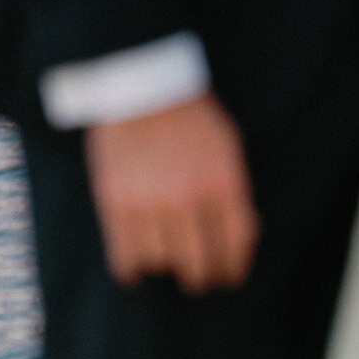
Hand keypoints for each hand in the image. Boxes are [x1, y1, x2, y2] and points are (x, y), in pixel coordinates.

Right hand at [84, 92, 258, 293]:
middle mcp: (188, 198)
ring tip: (165, 255)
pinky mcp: (115, 205)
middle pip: (200, 266)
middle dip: (202, 275)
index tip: (228, 276)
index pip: (235, 245)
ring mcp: (149, 203)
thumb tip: (243, 236)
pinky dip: (133, 269)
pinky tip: (138, 264)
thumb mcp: (227, 144)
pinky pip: (126, 261)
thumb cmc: (190, 115)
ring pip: (162, 265)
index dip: (233, 269)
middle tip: (198, 275)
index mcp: (223, 180)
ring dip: (166, 263)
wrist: (141, 83)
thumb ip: (235, 191)